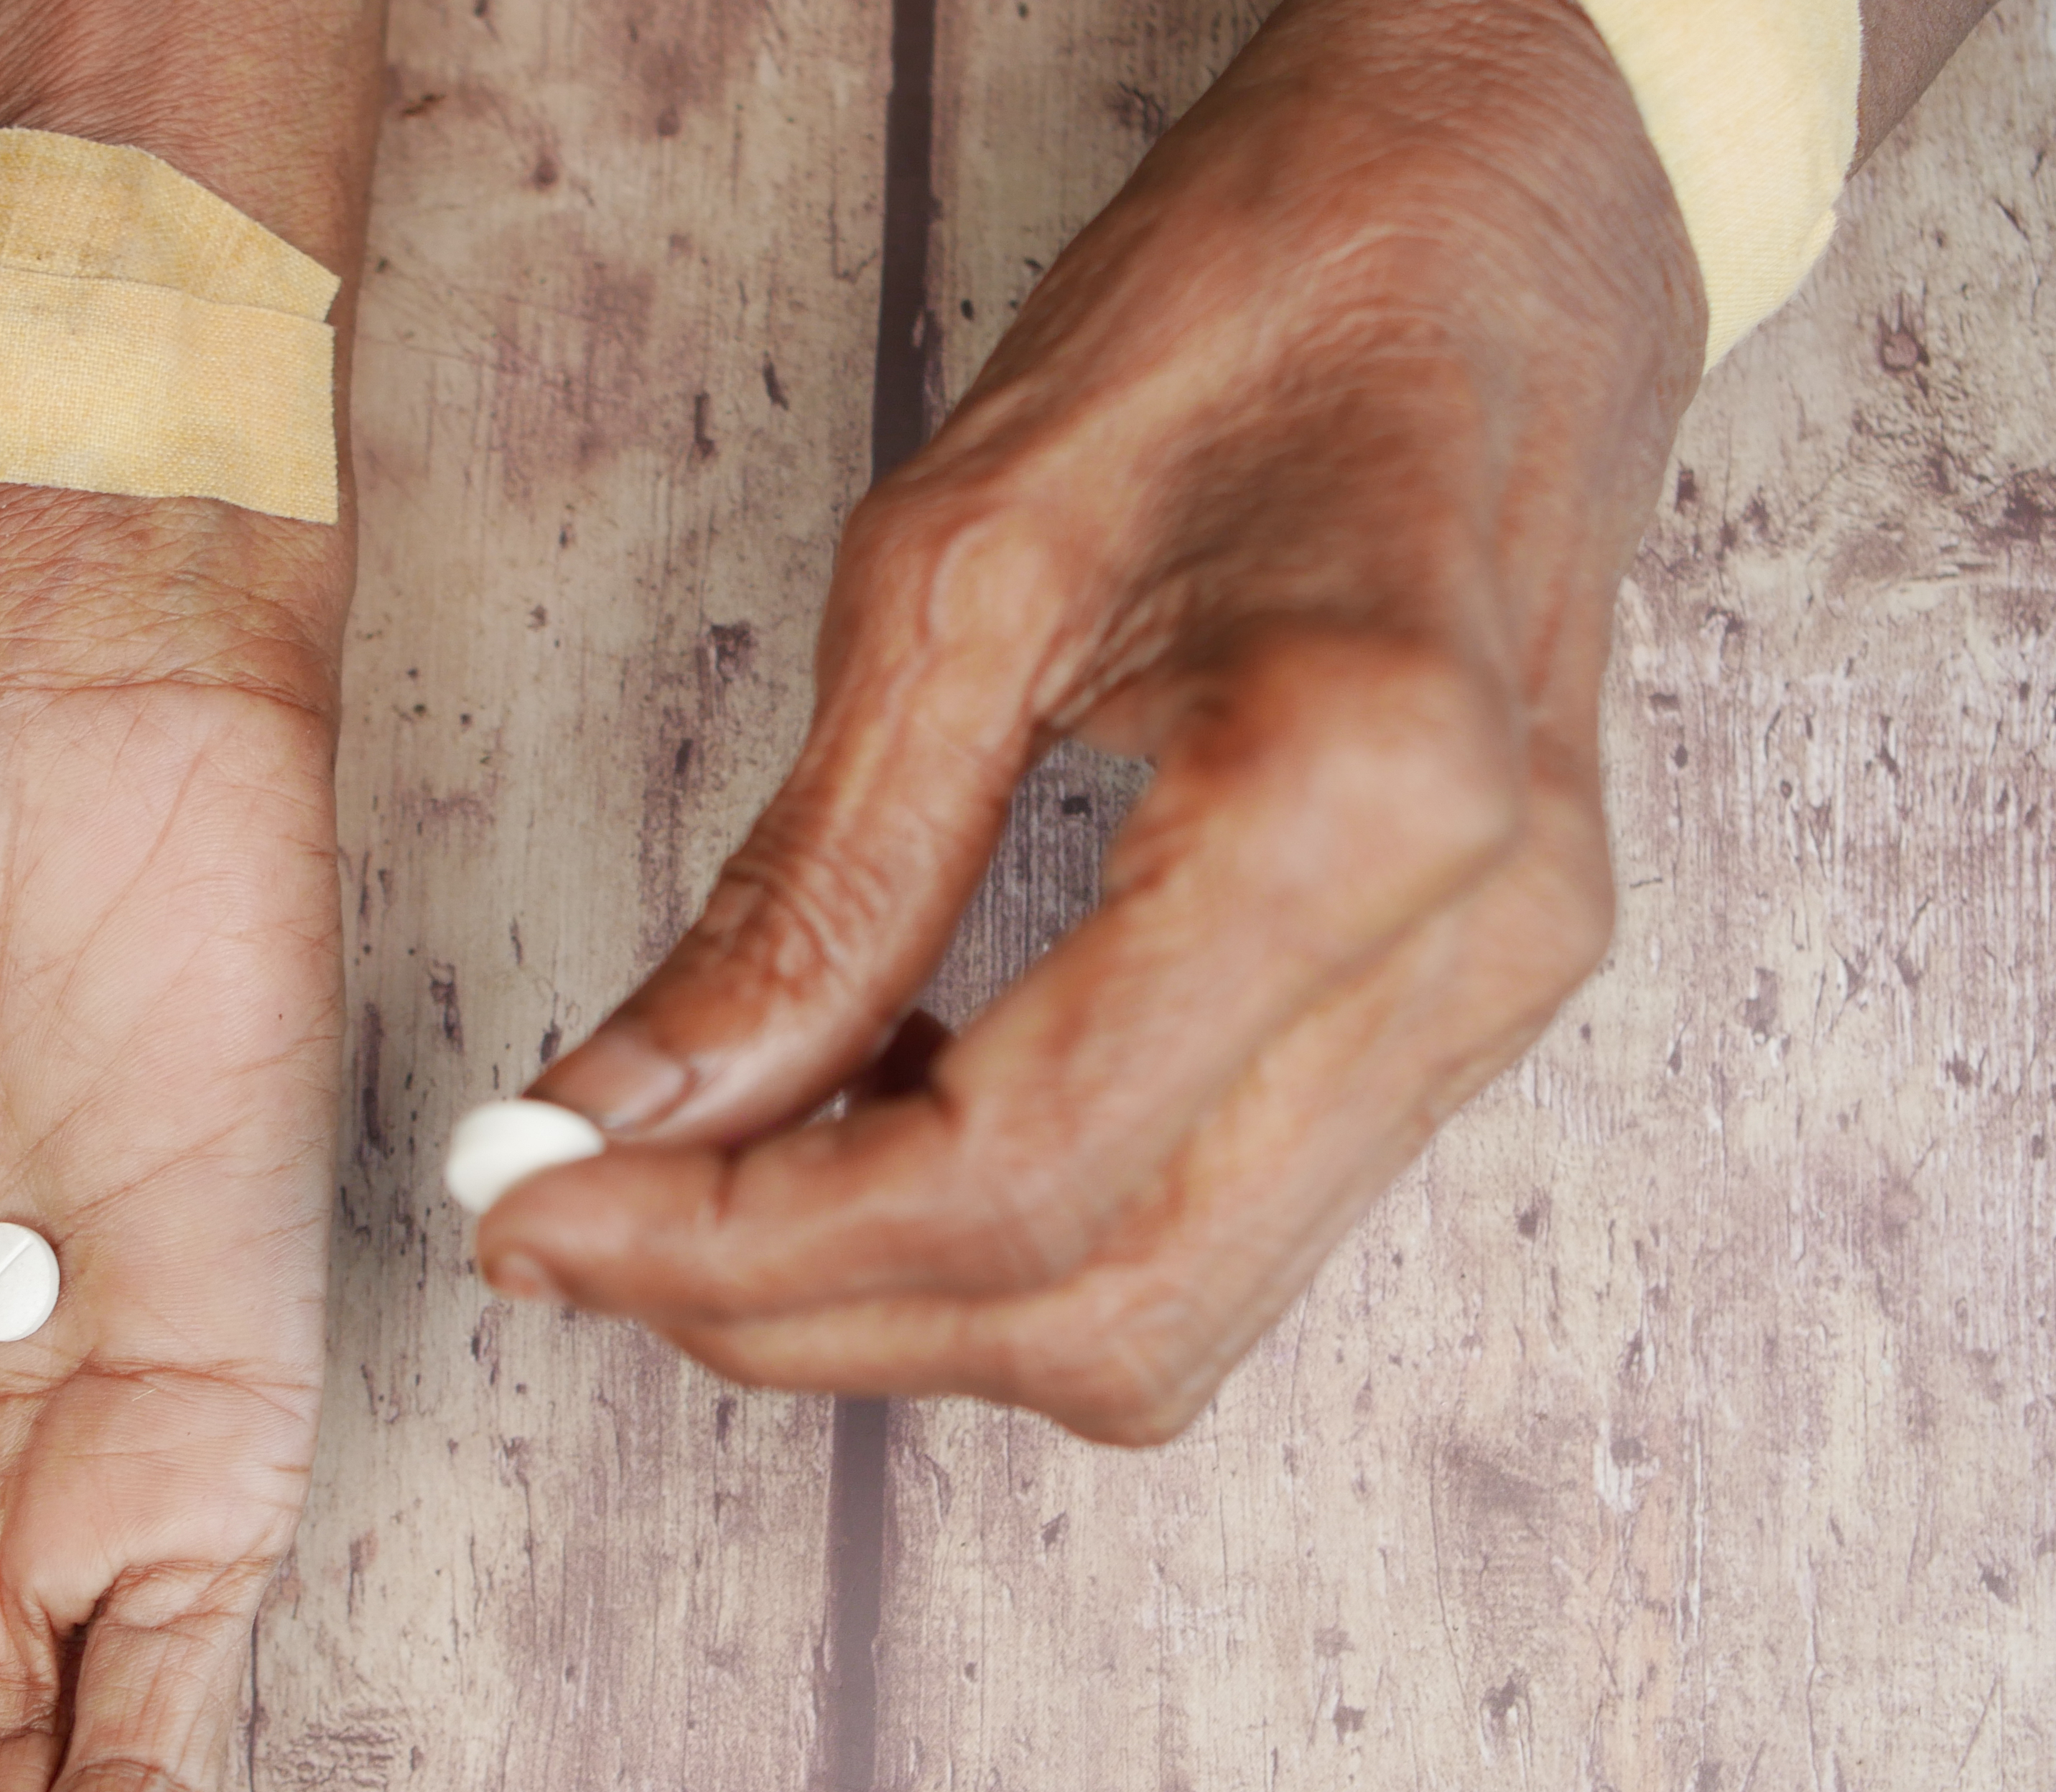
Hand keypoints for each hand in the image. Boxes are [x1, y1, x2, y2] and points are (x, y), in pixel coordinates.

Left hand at [477, 0, 1702, 1442]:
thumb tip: (622, 1110)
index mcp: (1360, 798)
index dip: (745, 1245)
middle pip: (1103, 1314)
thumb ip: (812, 882)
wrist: (1517, 205)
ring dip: (906, 1301)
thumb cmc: (1265, 300)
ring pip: (1168, 1323)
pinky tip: (885, 1114)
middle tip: (587, 1231)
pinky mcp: (1473, 1007)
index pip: (1015, 1173)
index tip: (539, 1218)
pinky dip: (1020, 1229)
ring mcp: (1500, 998)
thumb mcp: (968, 554)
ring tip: (716, 1176)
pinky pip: (1221, 1225)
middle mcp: (1473, 947)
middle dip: (807, 1316)